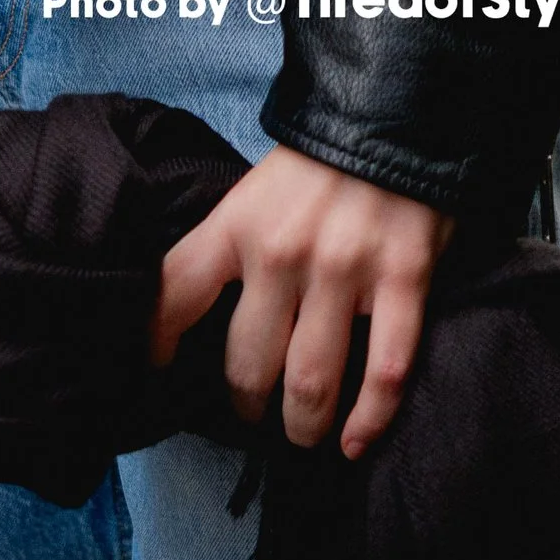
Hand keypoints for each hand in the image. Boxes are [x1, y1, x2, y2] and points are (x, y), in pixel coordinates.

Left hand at [149, 143, 450, 456]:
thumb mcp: (255, 191)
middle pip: (248, 364)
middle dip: (246, 405)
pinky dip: (368, 421)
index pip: (176, 291)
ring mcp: (344, 272)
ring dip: (303, 425)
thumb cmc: (319, 162)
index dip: (156, 341)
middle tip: (253, 416)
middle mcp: (283, 254)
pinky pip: (384, 374)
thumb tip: (205, 309)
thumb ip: (233, 243)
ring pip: (310, 382)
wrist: (395, 116)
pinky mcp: (403, 283)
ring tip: (302, 434)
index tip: (156, 373)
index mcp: (238, 224)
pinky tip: (354, 443)